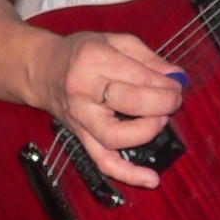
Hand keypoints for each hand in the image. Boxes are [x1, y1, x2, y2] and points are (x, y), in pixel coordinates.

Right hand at [35, 30, 186, 189]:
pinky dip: (127, 174)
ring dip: (147, 132)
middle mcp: (84, 90)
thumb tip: (175, 76)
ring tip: (160, 120)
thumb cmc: (80, 53)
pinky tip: (151, 179)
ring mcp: (81, 118)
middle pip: (130, 103)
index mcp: (93, 59)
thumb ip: (147, 57)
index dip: (165, 83)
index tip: (178, 84)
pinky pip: (103, 162)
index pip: (138, 76)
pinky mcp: (81, 137)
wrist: (41, 71)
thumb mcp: (113, 40)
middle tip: (174, 100)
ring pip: (116, 136)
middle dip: (162, 103)